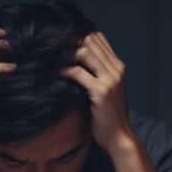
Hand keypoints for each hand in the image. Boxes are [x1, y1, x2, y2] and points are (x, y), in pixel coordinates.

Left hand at [61, 32, 133, 155]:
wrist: (118, 136)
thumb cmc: (109, 115)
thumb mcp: (107, 89)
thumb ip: (98, 73)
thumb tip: (76, 59)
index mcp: (118, 66)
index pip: (99, 38)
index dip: (80, 35)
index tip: (62, 40)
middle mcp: (116, 69)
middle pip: (91, 41)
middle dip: (71, 41)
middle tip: (52, 46)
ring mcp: (110, 79)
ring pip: (85, 53)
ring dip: (66, 53)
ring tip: (52, 57)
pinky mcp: (100, 91)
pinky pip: (78, 72)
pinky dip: (64, 70)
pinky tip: (56, 73)